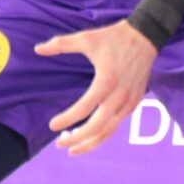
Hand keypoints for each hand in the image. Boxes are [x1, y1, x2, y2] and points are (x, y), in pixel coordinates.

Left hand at [36, 20, 157, 156]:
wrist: (146, 35)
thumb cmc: (114, 37)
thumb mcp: (86, 38)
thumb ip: (61, 44)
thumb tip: (37, 49)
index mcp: (106, 81)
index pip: (84, 108)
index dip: (66, 119)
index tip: (52, 125)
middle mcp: (120, 96)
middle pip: (97, 128)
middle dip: (77, 139)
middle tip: (59, 144)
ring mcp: (130, 101)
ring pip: (109, 131)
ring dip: (90, 143)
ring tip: (73, 148)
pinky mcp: (136, 102)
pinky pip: (117, 123)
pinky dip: (103, 133)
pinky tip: (90, 134)